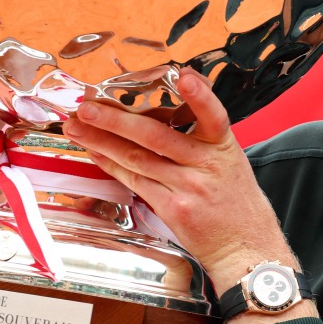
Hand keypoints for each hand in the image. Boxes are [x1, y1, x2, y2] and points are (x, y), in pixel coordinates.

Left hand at [61, 70, 291, 294]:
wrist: (244, 247)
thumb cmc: (237, 203)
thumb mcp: (232, 161)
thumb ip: (205, 138)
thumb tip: (168, 114)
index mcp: (224, 148)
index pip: (214, 116)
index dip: (200, 97)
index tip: (184, 76)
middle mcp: (206, 165)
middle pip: (156, 137)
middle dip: (116, 119)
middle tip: (88, 106)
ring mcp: (187, 188)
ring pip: (138, 158)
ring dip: (102, 140)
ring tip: (77, 126)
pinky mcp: (173, 208)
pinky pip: (136, 182)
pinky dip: (113, 165)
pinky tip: (96, 152)